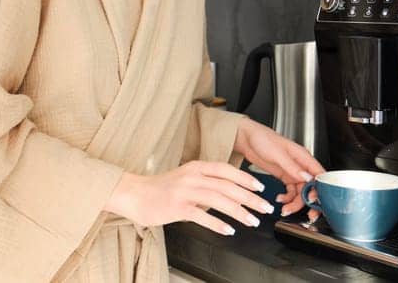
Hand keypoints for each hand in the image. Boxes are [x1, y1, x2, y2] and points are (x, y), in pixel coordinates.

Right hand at [103, 161, 275, 235]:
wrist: (134, 194)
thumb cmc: (160, 189)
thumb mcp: (185, 178)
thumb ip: (206, 181)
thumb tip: (230, 189)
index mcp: (195, 167)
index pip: (226, 170)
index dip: (246, 178)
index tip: (260, 187)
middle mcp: (192, 177)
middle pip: (227, 186)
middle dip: (250, 197)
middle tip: (264, 207)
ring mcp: (184, 191)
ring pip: (219, 200)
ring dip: (239, 212)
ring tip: (251, 221)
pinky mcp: (177, 207)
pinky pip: (202, 216)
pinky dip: (218, 224)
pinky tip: (228, 230)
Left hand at [234, 119, 326, 216]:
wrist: (246, 138)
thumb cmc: (262, 138)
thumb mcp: (278, 153)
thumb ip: (293, 167)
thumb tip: (307, 178)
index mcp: (303, 157)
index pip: (319, 176)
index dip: (320, 190)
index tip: (314, 201)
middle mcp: (300, 165)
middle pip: (312, 188)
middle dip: (310, 202)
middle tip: (308, 215)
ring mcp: (292, 172)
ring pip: (301, 192)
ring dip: (296, 203)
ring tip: (286, 209)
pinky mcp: (284, 176)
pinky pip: (291, 191)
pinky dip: (287, 198)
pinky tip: (280, 200)